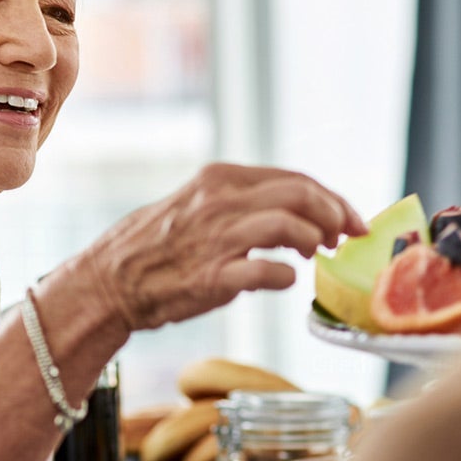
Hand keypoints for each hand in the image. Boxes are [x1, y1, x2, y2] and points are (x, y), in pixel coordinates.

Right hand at [81, 163, 366, 330]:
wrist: (109, 282)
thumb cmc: (158, 248)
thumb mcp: (199, 205)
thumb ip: (243, 204)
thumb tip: (297, 214)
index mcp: (220, 179)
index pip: (295, 178)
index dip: (332, 198)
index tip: (350, 220)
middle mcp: (221, 202)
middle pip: (301, 194)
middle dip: (336, 215)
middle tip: (345, 238)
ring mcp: (216, 238)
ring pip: (289, 225)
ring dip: (314, 241)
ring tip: (314, 257)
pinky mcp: (212, 277)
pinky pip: (267, 271)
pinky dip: (286, 276)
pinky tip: (285, 280)